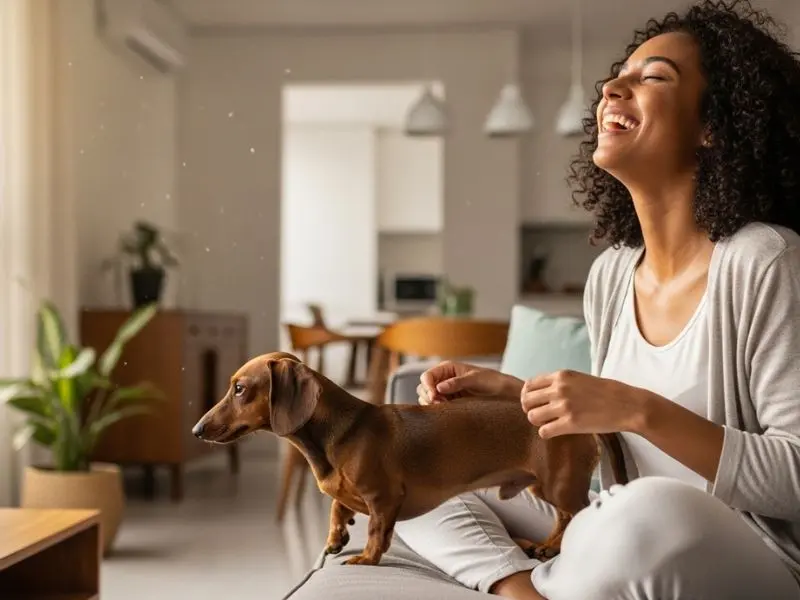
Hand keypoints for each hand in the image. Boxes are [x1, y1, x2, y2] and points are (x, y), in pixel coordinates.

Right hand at [416, 361, 520, 405]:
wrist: (505, 393)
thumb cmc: (492, 381)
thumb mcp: (475, 379)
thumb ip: (457, 382)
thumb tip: (439, 388)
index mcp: (448, 368)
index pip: (427, 376)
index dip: (427, 386)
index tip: (434, 396)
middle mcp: (444, 379)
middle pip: (424, 387)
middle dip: (428, 396)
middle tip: (441, 404)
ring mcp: (446, 392)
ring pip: (428, 398)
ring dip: (432, 404)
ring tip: (446, 407)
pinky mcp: (450, 403)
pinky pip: (437, 407)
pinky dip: (438, 410)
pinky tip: (447, 411)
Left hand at [521, 369, 647, 438]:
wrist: (628, 405)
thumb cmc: (606, 392)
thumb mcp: (580, 379)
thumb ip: (560, 383)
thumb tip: (540, 393)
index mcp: (561, 375)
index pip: (529, 385)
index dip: (528, 396)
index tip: (535, 404)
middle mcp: (559, 389)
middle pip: (526, 401)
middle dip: (530, 410)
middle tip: (541, 416)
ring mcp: (564, 406)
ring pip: (532, 417)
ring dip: (538, 422)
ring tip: (549, 424)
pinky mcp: (570, 424)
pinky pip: (544, 431)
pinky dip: (546, 433)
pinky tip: (556, 432)